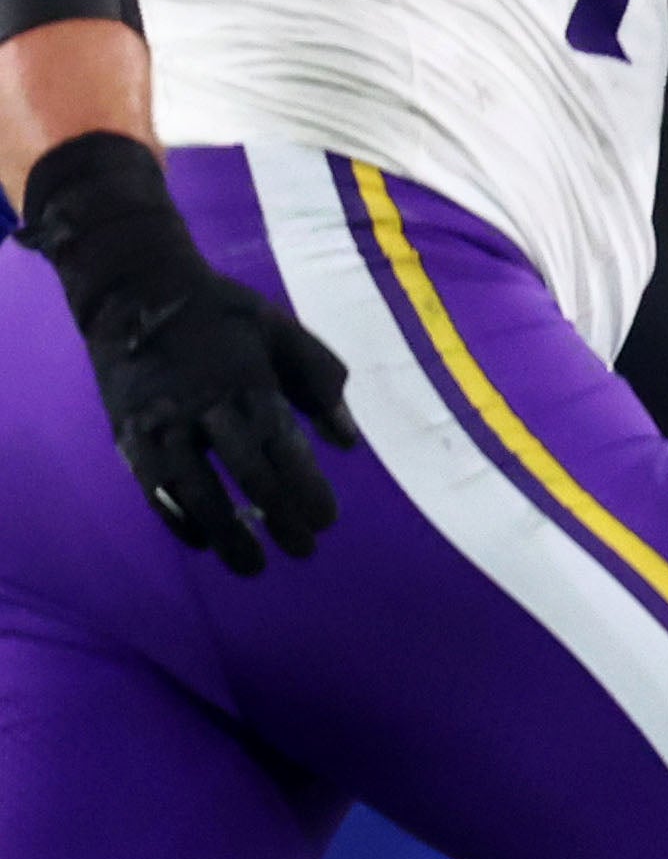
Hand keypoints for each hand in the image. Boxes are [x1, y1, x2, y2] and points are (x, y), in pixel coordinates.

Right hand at [19, 133, 360, 577]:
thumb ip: (320, 382)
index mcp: (245, 384)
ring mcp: (158, 425)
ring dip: (224, 534)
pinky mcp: (127, 435)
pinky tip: (200, 540)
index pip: (282, 448)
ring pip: (194, 492)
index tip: (327, 520)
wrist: (133, 290)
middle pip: (244, 476)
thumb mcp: (281, 331)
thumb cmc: (221, 313)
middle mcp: (200, 410)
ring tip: (254, 567)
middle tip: (305, 550)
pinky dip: (176, 518)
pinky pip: (151, 487)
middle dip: (278, 518)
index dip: (306, 488)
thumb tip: (349, 442)